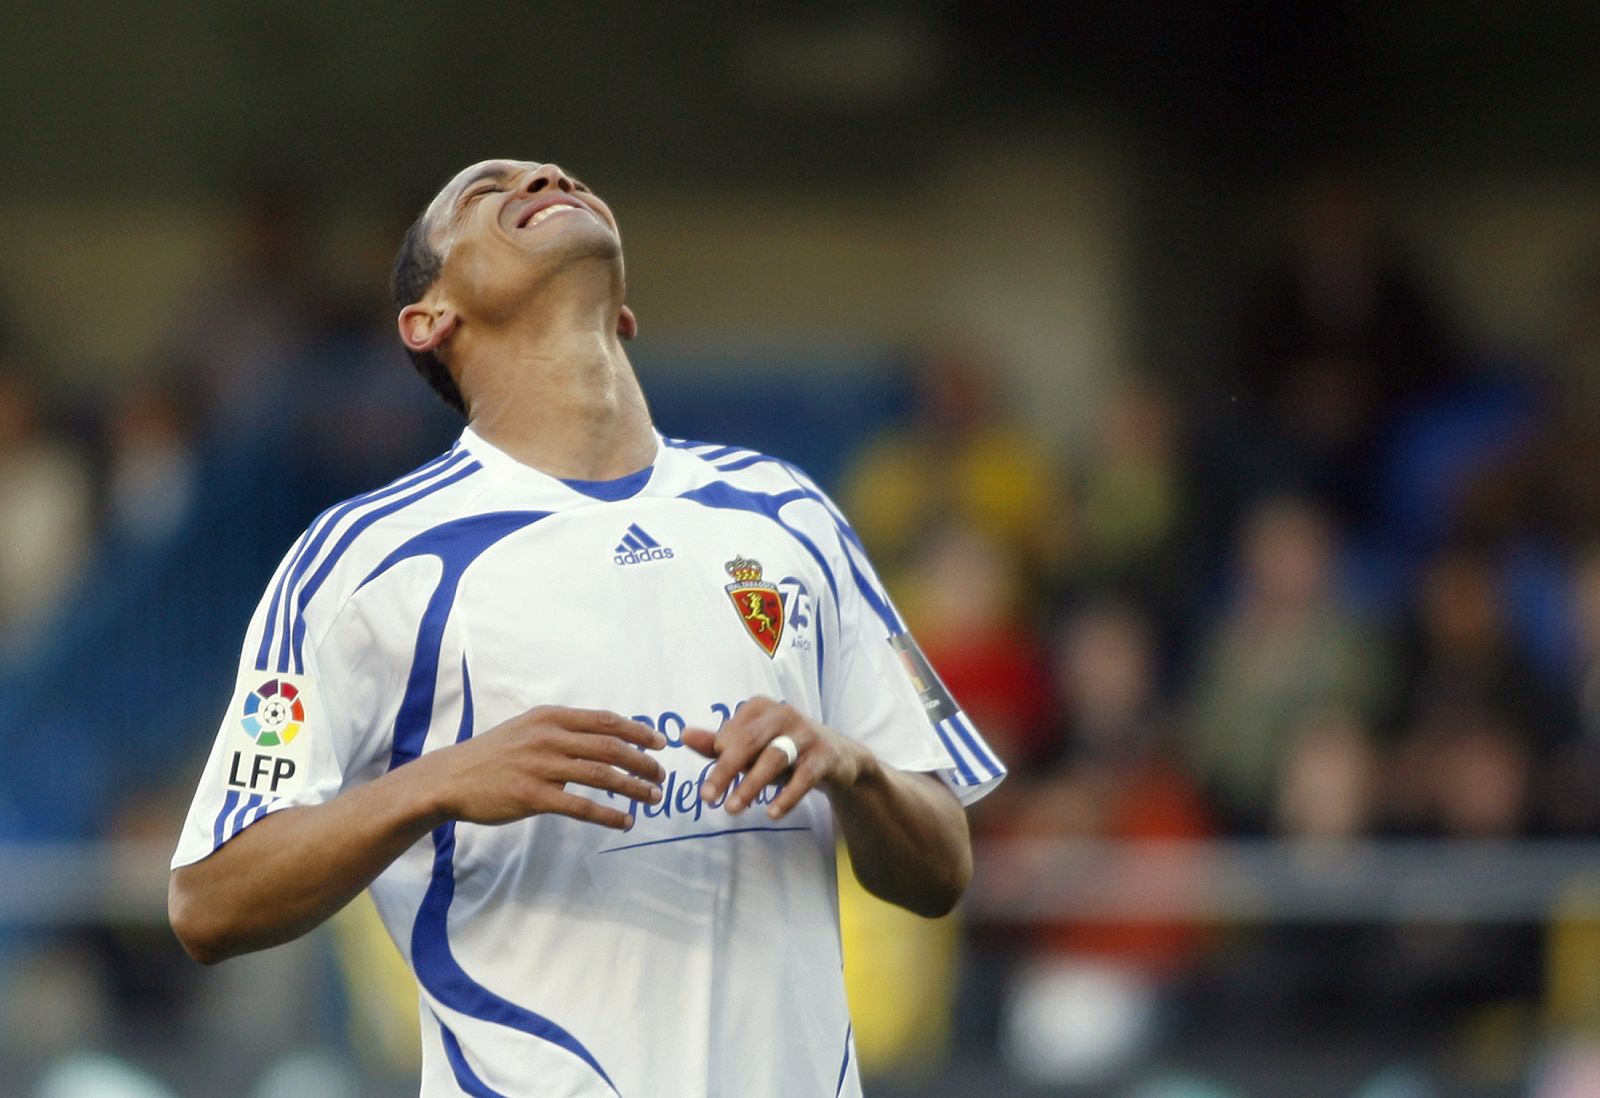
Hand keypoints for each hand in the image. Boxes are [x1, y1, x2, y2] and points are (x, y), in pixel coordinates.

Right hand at [429, 706, 665, 829]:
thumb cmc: (493, 755)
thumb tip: (603, 737)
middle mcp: (549, 738)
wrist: (451, 778)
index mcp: (550, 718)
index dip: (637, 731)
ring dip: (633, 788)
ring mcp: (541, 766)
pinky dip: (609, 815)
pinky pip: (581, 806)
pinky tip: (625, 821)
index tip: (659, 743)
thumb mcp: (527, 728)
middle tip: (660, 775)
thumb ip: (562, 730)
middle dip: (642, 762)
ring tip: (652, 798)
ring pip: (602, 775)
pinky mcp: (533, 796)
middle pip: (610, 747)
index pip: (605, 721)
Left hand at [681, 696, 871, 821]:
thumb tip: (684, 735)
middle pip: (749, 742)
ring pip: (774, 758)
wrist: (838, 759)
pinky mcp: (826, 755)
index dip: (717, 757)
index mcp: (760, 708)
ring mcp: (807, 733)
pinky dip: (787, 796)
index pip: (731, 732)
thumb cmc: (784, 750)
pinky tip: (772, 814)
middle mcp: (783, 714)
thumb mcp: (751, 748)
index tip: (710, 783)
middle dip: (725, 770)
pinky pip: (804, 776)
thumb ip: (717, 743)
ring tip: (732, 810)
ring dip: (751, 785)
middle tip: (707, 798)